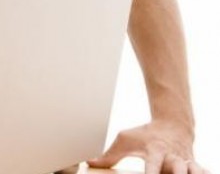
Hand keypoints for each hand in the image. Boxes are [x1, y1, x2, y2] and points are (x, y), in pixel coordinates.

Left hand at [87, 120, 208, 173]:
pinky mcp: (195, 165)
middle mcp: (173, 157)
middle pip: (178, 171)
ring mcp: (186, 161)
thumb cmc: (145, 134)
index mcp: (155, 150)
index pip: (152, 166)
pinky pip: (204, 171)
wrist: (172, 125)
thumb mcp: (124, 140)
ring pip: (194, 172)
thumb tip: (89, 162)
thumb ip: (109, 155)